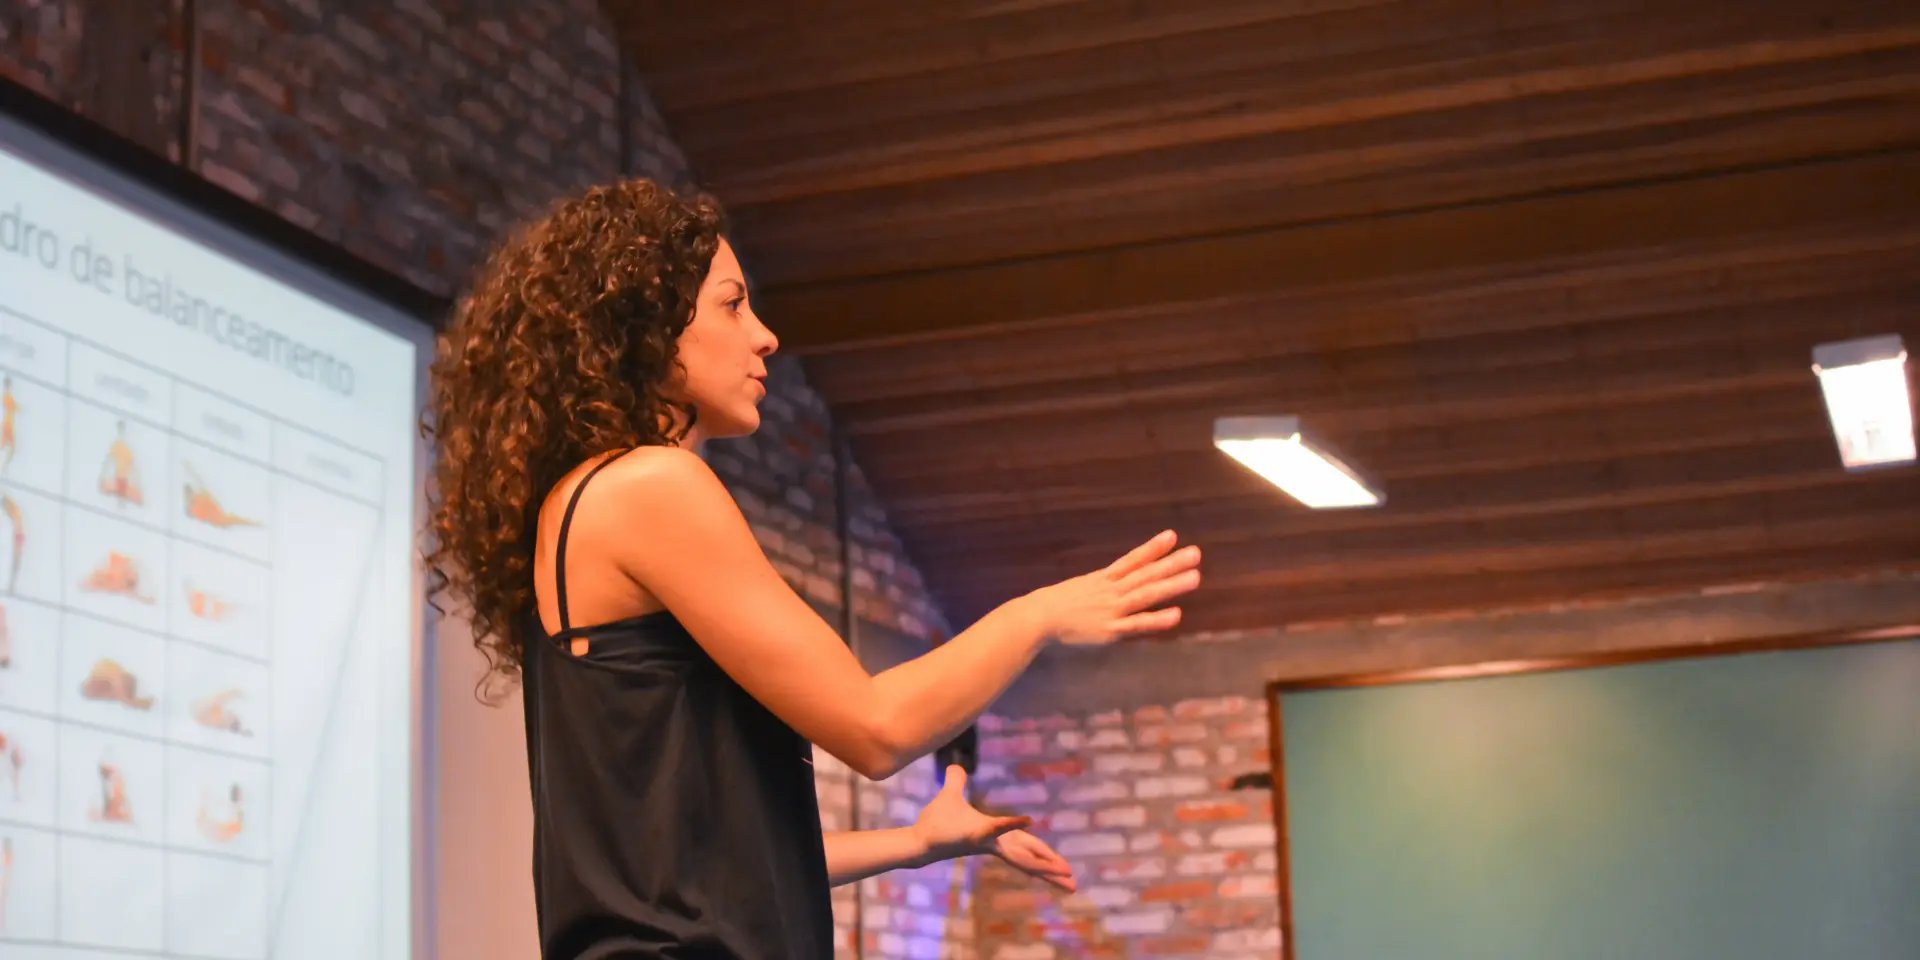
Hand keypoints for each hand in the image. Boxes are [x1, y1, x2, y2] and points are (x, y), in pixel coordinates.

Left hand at [912, 766, 1076, 891]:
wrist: (917, 837)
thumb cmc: (935, 822)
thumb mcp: (950, 795)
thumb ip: (956, 781)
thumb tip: (955, 767)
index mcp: (995, 837)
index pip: (1025, 846)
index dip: (1044, 855)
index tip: (1063, 867)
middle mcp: (994, 844)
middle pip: (1029, 856)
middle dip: (1051, 868)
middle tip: (1073, 883)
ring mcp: (985, 842)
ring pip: (1020, 853)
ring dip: (1043, 862)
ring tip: (1065, 872)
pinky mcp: (973, 836)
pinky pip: (995, 828)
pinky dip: (1010, 823)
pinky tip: (1028, 820)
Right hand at [1021, 529, 1201, 644]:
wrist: (1037, 617)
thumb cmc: (1055, 604)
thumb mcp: (1081, 587)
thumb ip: (1100, 585)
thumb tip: (1114, 580)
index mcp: (1103, 579)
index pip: (1132, 559)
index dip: (1153, 548)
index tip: (1172, 536)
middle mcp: (1111, 590)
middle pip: (1146, 574)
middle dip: (1172, 563)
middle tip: (1196, 553)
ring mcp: (1112, 608)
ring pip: (1146, 594)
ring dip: (1171, 585)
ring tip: (1195, 577)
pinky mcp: (1110, 629)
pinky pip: (1137, 624)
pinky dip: (1157, 619)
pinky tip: (1176, 614)